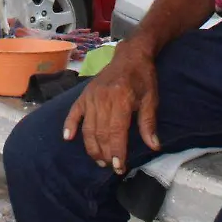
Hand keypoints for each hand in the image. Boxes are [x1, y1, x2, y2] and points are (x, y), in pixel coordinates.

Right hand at [62, 41, 161, 174]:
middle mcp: (103, 99)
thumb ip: (149, 123)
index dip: (117, 152)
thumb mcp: (151, 99)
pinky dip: (69, 126)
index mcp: (121, 99)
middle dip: (105, 153)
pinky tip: (68, 138)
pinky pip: (74, 112)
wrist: (130, 55)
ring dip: (92, 147)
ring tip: (99, 160)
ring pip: (88, 128)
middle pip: (100, 133)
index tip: (119, 167)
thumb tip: (154, 146)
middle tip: (110, 167)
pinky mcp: (84, 94)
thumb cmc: (143, 78)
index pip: (116, 132)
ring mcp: (91, 96)